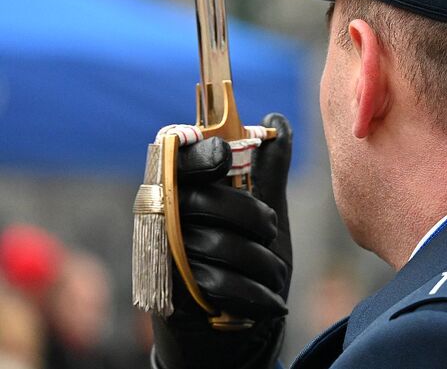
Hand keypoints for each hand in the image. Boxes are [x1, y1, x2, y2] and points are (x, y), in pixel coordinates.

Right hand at [152, 114, 292, 368]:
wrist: (226, 333)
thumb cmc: (242, 262)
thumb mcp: (262, 212)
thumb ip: (268, 168)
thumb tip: (277, 120)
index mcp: (178, 189)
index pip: (175, 158)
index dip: (198, 154)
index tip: (223, 157)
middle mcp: (162, 220)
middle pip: (203, 200)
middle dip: (252, 216)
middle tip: (271, 230)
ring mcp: (165, 257)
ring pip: (216, 244)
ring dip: (261, 261)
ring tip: (274, 271)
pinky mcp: (174, 296)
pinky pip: (219, 283)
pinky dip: (256, 293)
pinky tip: (272, 302)